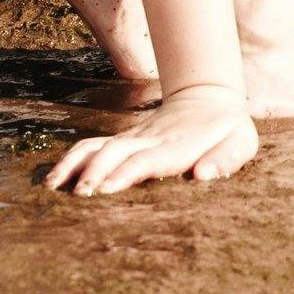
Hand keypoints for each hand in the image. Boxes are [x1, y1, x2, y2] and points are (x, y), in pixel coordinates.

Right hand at [44, 83, 256, 195]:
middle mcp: (150, 140)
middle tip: (78, 196)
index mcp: (178, 144)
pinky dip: (71, 159)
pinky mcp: (123, 139)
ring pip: (98, 146)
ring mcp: (133, 137)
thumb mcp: (241, 142)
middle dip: (95, 172)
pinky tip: (52, 178)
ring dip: (74, 164)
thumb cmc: (228, 129)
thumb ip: (225, 159)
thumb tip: (203, 176)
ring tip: (52, 186)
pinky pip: (92, 146)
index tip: (106, 188)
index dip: (127, 172)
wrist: (210, 97)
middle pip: (115, 152)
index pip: (148, 158)